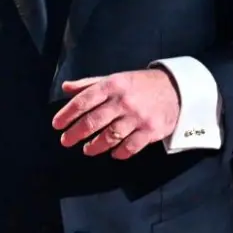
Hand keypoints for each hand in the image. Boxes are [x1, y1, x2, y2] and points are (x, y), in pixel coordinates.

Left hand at [52, 70, 180, 158]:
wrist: (175, 89)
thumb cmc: (139, 84)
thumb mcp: (114, 78)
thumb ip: (89, 84)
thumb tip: (66, 88)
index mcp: (112, 85)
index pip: (84, 101)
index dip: (67, 114)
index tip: (56, 125)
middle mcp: (123, 101)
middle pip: (93, 121)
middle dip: (76, 133)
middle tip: (66, 141)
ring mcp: (138, 117)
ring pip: (110, 136)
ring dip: (95, 146)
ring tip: (86, 149)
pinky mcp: (151, 131)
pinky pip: (130, 147)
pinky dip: (119, 153)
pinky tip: (112, 154)